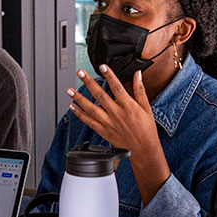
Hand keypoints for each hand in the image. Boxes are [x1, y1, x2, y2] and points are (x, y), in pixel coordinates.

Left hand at [68, 66, 170, 204]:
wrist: (144, 149)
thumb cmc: (146, 129)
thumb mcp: (146, 107)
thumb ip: (139, 90)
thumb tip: (137, 75)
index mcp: (128, 106)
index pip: (117, 87)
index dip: (109, 76)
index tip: (102, 67)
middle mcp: (117, 114)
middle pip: (100, 95)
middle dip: (89, 83)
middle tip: (80, 72)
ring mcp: (109, 123)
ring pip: (91, 109)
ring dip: (79, 98)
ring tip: (69, 90)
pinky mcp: (103, 132)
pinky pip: (89, 122)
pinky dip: (80, 114)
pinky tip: (73, 107)